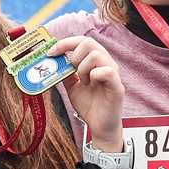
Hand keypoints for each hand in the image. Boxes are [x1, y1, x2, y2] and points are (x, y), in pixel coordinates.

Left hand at [50, 35, 125, 151]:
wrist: (99, 126)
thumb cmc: (89, 105)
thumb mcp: (71, 87)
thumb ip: (66, 73)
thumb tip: (55, 61)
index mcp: (96, 62)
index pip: (82, 41)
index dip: (65, 43)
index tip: (52, 52)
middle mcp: (106, 63)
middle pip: (89, 42)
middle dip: (74, 55)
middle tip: (73, 72)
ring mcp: (113, 74)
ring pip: (96, 55)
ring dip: (83, 68)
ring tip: (84, 83)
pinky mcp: (117, 86)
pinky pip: (107, 71)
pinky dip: (94, 76)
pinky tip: (91, 86)